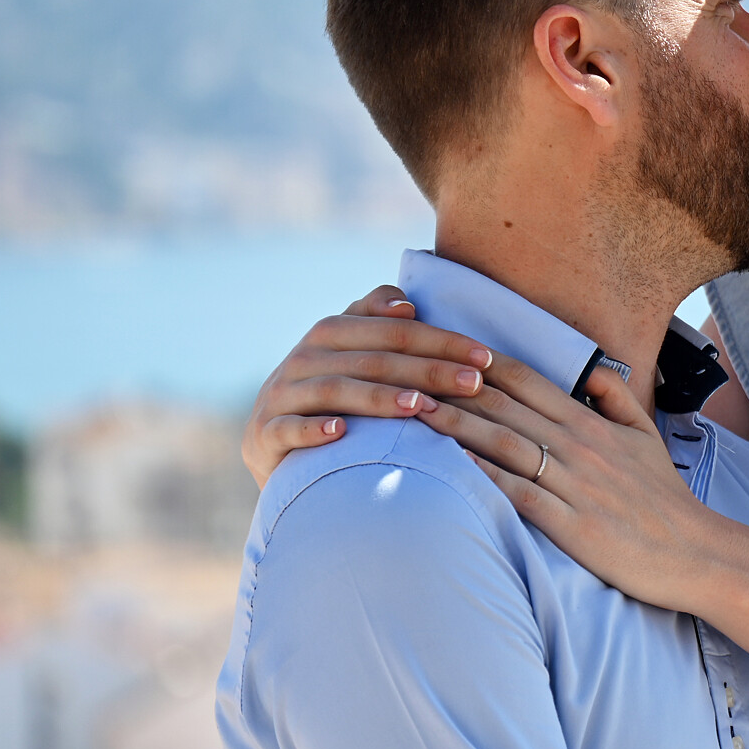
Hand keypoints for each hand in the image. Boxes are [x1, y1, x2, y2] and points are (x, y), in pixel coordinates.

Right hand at [241, 285, 497, 487]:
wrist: (273, 444)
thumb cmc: (335, 393)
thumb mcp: (353, 352)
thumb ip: (378, 321)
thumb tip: (407, 305)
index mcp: (331, 332)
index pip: (396, 331)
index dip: (441, 341)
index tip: (485, 358)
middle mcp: (303, 358)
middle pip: (373, 360)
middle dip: (427, 370)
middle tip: (473, 384)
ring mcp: (280, 395)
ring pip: (334, 390)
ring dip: (378, 398)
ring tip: (419, 407)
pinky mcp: (263, 434)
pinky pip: (287, 429)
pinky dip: (312, 430)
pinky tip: (341, 432)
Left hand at [417, 356, 728, 615]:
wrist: (692, 552)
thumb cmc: (663, 498)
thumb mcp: (647, 436)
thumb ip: (616, 398)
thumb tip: (589, 369)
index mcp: (592, 423)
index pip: (527, 380)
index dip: (482, 363)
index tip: (443, 350)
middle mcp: (579, 446)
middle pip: (504, 406)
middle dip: (454, 387)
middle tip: (410, 371)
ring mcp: (574, 485)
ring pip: (504, 444)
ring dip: (458, 425)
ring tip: (417, 410)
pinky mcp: (570, 525)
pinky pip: (517, 494)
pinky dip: (482, 477)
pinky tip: (450, 467)